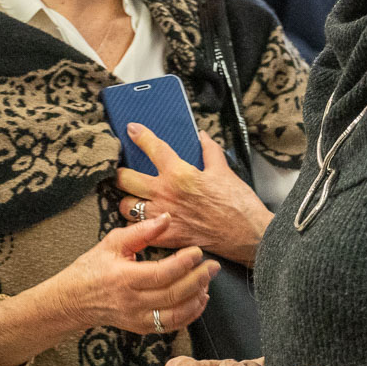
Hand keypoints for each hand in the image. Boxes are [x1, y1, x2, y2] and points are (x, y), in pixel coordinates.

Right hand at [42, 214, 219, 337]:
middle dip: (198, 280)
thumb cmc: (92, 268)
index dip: (184, 263)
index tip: (197, 252)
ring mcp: (137, 318)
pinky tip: (199, 300)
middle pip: (173, 294)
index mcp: (123, 278)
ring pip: (175, 314)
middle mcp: (131, 302)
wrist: (73, 300)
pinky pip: (171, 325)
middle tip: (213, 266)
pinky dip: (190, 315)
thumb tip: (167, 218)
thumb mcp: (112, 243)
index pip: (162, 273)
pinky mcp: (141, 328)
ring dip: (196, 298)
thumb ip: (141, 231)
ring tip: (207, 282)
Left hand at [117, 125, 271, 264]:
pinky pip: (140, 230)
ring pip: (126, 206)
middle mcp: (165, 193)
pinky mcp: (166, 237)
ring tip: (133, 199)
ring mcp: (163, 216)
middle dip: (120, 174)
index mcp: (179, 173)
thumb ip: (209, 151)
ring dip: (127, 201)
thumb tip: (203, 136)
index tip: (131, 129)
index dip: (140, 135)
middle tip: (124, 174)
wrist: (246, 234)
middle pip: (125, 179)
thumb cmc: (237, 203)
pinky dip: (139, 226)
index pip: (153, 148)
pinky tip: (144, 223)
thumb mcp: (223, 171)